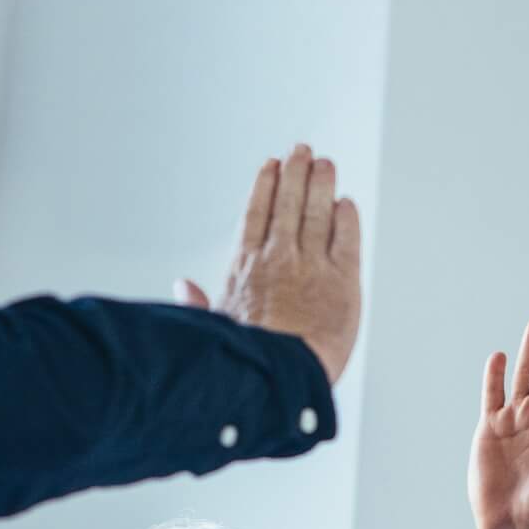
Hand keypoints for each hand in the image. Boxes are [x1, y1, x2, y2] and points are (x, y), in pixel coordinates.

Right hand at [176, 144, 361, 385]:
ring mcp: (313, 266)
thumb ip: (199, 302)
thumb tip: (181, 286)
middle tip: (302, 150)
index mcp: (245, 267)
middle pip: (288, 202)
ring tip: (325, 164)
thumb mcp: (213, 327)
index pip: (256, 213)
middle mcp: (278, 258)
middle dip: (295, 172)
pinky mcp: (344, 280)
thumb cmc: (244, 361)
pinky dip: (346, 217)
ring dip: (321, 183)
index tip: (270, 165)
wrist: (279, 378)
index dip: (265, 186)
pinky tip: (345, 204)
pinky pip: (347, 238)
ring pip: (317, 211)